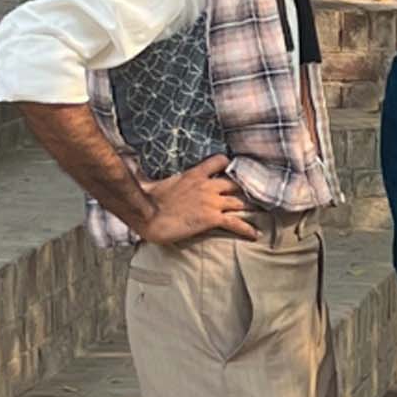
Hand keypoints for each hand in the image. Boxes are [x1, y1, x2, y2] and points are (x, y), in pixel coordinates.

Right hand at [140, 156, 257, 244]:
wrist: (147, 215)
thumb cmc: (146, 200)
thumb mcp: (154, 181)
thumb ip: (156, 174)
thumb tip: (134, 163)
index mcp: (194, 174)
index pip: (219, 161)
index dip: (229, 166)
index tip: (235, 171)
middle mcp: (207, 186)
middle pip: (236, 185)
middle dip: (246, 190)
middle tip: (256, 196)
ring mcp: (212, 202)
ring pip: (241, 202)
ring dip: (252, 209)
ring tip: (263, 214)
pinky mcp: (213, 218)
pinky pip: (237, 223)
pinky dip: (248, 229)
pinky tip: (255, 235)